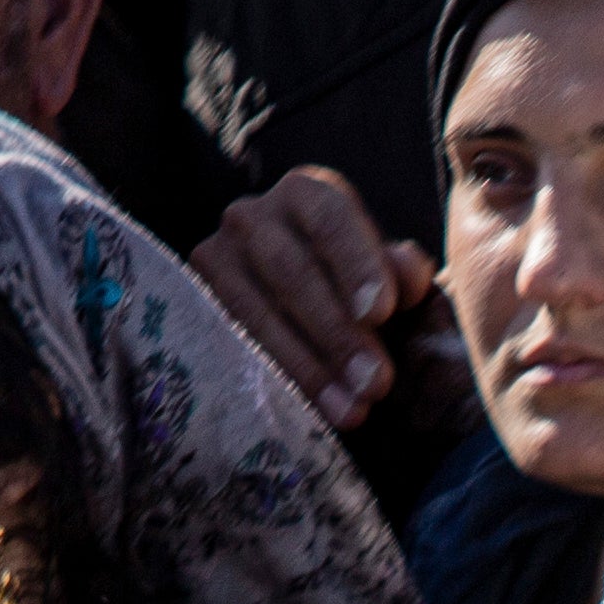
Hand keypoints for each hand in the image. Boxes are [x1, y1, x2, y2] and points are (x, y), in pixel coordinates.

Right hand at [191, 168, 432, 428]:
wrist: (297, 310)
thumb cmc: (354, 290)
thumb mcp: (385, 277)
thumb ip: (402, 273)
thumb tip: (409, 272)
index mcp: (306, 193)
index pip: (330, 220)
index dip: (356, 265)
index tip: (380, 313)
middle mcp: (252, 215)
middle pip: (291, 270)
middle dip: (336, 332)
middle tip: (375, 383)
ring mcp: (216, 255)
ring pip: (256, 311)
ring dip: (307, 367)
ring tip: (351, 410)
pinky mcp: (194, 300)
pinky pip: (231, 342)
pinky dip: (272, 378)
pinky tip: (306, 410)